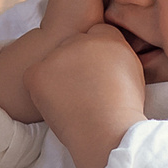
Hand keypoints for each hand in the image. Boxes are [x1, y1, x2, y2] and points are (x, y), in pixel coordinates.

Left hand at [30, 26, 146, 167]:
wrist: (108, 133)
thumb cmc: (123, 112)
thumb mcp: (132, 74)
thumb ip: (115, 56)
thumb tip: (99, 57)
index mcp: (111, 38)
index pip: (96, 35)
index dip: (96, 57)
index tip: (98, 77)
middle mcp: (83, 39)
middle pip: (72, 45)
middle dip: (76, 64)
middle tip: (84, 93)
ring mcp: (59, 54)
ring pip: (53, 61)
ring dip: (58, 78)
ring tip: (74, 103)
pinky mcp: (38, 71)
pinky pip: (35, 76)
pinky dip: (41, 92)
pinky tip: (59, 106)